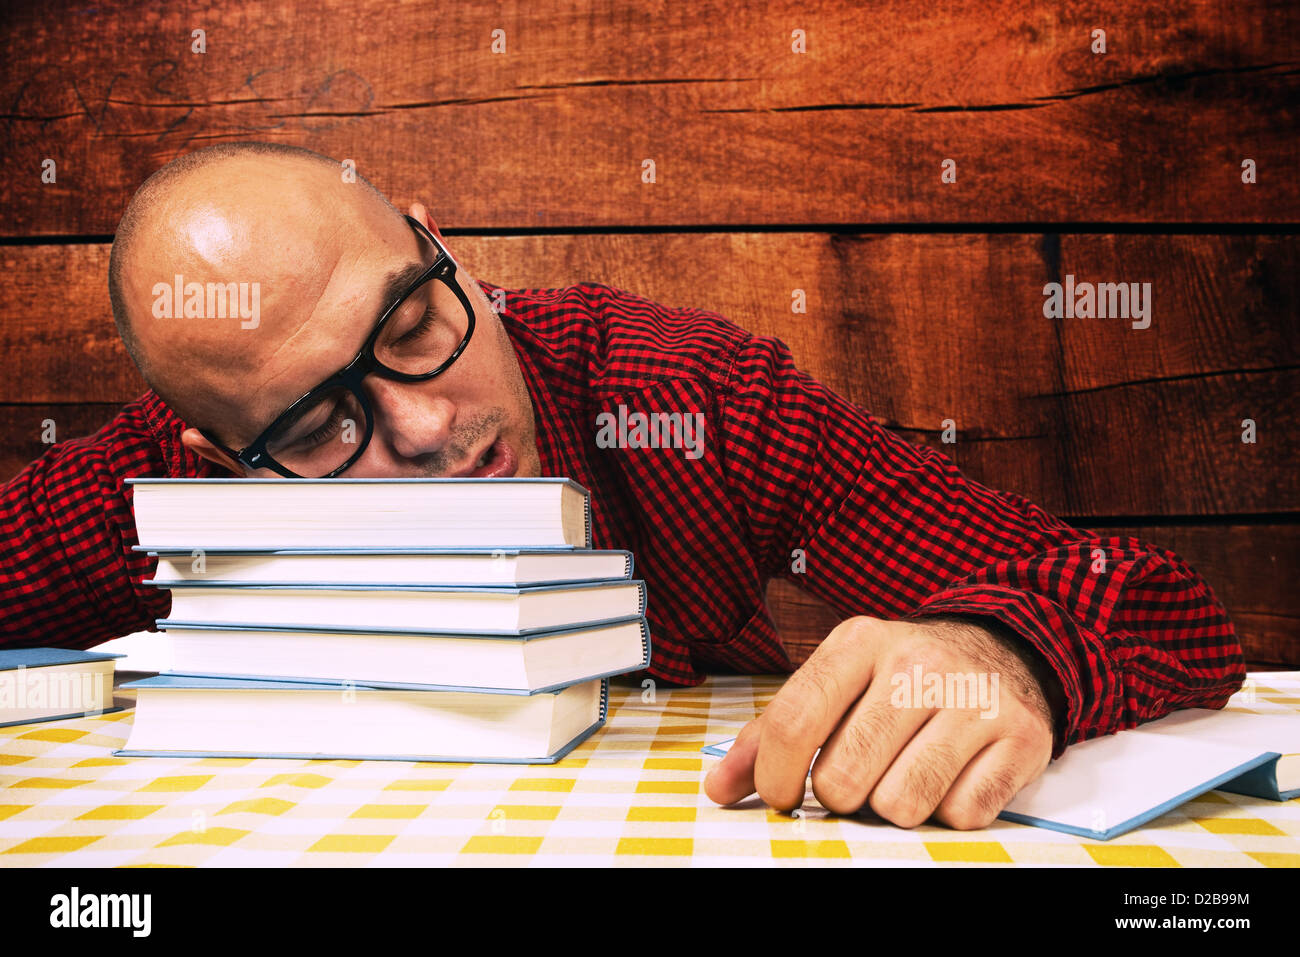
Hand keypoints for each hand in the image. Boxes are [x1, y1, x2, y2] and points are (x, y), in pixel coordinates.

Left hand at [703, 614, 1061, 828]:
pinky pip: (961, 815)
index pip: (795, 720)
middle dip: (840, 795)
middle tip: (857, 776)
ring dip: (894, 806)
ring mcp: (974, 699)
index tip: (780, 792)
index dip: (774, 774)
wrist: (1003, 649)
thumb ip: (771, 732)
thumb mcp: (836, 681)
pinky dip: (949, 810)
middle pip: (844, 779)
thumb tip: (719, 788)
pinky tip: (950, 775)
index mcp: (860, 641)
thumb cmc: (900, 677)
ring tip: (903, 772)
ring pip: (901, 805)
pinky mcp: (1021, 738)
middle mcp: (918, 663)